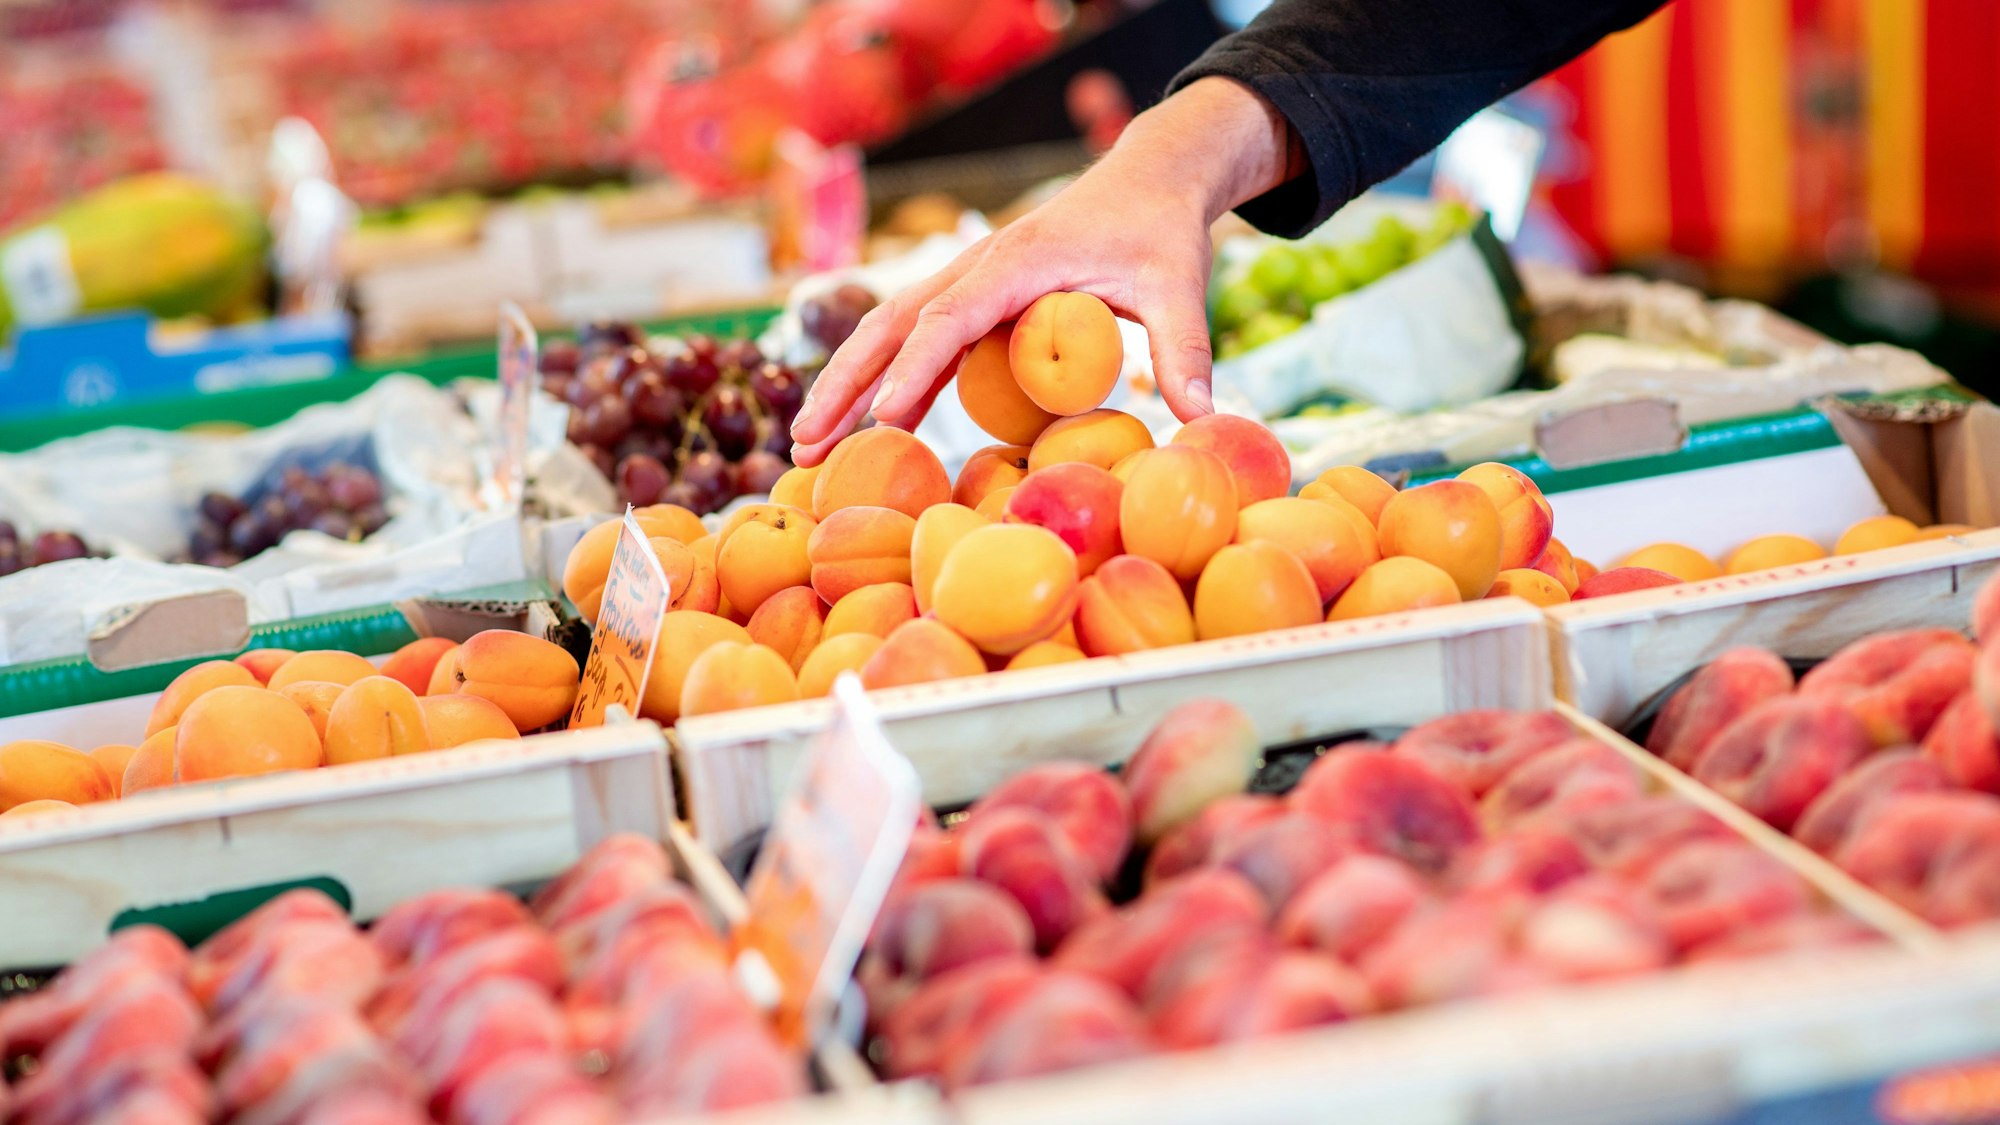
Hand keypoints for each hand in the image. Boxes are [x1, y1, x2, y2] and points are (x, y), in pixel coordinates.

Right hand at [789, 78, 1301, 464]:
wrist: (1148, 182)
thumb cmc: (1160, 232)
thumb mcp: (1179, 285)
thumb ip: (1185, 348)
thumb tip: (1204, 419)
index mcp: (1016, 261)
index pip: (949, 317)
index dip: (914, 369)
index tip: (884, 420)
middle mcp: (977, 267)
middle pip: (891, 324)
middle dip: (844, 384)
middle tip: (805, 445)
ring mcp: (969, 282)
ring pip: (890, 332)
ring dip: (847, 386)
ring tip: (808, 446)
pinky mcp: (975, 300)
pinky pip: (918, 341)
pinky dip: (885, 380)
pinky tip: (866, 425)